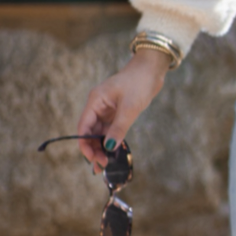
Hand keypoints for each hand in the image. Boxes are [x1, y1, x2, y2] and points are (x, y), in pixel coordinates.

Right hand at [75, 50, 169, 170]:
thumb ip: (118, 128)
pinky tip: (114, 153)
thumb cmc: (139, 83)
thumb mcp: (129, 107)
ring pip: (100, 133)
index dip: (85, 144)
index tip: (92, 159)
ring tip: (106, 164)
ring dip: (102, 148)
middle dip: (94, 149)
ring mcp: (107, 110)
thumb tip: (109, 147)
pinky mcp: (117, 112)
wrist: (152, 70)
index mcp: (95, 101)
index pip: (84, 126)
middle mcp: (98, 106)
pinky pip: (111, 130)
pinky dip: (112, 141)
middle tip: (102, 165)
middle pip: (90, 132)